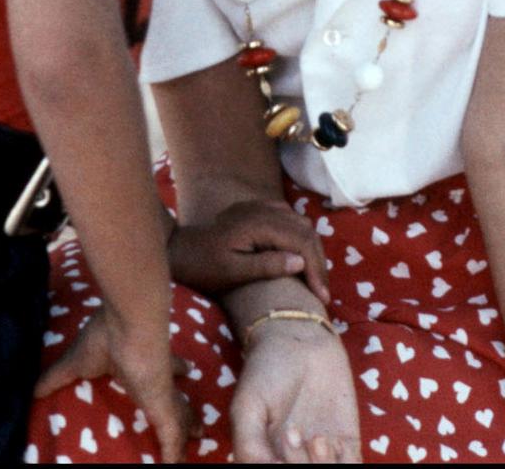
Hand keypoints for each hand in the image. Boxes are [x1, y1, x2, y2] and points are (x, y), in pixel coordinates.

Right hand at [35, 309, 194, 461]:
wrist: (128, 321)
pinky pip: (172, 435)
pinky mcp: (164, 403)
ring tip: (200, 436)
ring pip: (181, 414)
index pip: (163, 368)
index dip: (175, 369)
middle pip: (177, 394)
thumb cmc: (104, 335)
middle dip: (187, 405)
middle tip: (197, 419)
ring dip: (189, 426)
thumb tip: (33, 389)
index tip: (184, 371)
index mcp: (140, 361)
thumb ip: (58, 376)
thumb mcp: (76, 360)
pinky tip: (180, 465)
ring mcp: (162, 390)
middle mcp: (158, 375)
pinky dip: (175, 452)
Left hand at [168, 200, 329, 303]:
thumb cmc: (204, 267)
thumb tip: (300, 261)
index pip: (299, 241)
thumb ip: (266, 265)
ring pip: (300, 223)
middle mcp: (262, 209)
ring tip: (315, 278)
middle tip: (323, 291)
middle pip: (305, 230)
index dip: (315, 268)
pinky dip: (300, 237)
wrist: (181, 251)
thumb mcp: (232, 273)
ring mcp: (260, 207)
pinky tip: (300, 257)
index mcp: (257, 223)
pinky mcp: (257, 211)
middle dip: (318, 260)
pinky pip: (289, 219)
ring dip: (311, 249)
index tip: (321, 296)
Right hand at [230, 319, 360, 462]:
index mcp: (266, 459)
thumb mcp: (247, 407)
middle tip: (292, 433)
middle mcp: (294, 461)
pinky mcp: (346, 443)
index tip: (280, 453)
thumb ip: (249, 447)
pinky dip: (346, 463)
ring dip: (324, 467)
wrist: (299, 339)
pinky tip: (334, 439)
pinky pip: (354, 468)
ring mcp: (321, 457)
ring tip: (317, 439)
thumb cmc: (266, 371)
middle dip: (300, 466)